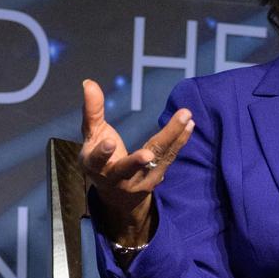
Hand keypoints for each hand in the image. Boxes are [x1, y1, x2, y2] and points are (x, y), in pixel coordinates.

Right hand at [79, 78, 193, 236]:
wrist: (118, 195)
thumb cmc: (101, 159)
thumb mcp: (92, 136)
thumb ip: (92, 111)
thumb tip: (89, 82)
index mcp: (96, 166)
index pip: (97, 161)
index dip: (102, 153)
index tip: (109, 142)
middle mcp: (117, 178)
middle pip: (129, 167)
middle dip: (138, 160)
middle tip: (148, 154)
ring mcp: (139, 181)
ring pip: (156, 160)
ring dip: (172, 138)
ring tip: (186, 119)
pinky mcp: (156, 179)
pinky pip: (169, 157)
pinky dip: (180, 140)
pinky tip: (189, 124)